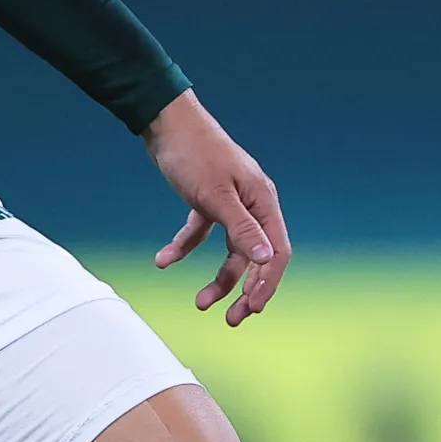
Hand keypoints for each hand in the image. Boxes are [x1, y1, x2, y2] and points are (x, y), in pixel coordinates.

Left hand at [146, 90, 289, 323]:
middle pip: (256, 257)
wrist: (165, 122)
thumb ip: (241, 229)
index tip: (249, 309)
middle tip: (231, 319)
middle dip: (245, 290)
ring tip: (200, 303)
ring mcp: (230, 203)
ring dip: (217, 278)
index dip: (266, 284)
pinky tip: (164, 260)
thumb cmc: (194, 154)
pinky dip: (185, 248)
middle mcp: (252, 205)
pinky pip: (201, 234)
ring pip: (230, 251)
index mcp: (262, 202)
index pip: (276, 252)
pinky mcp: (207, 200)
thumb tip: (267, 260)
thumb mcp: (216, 196)